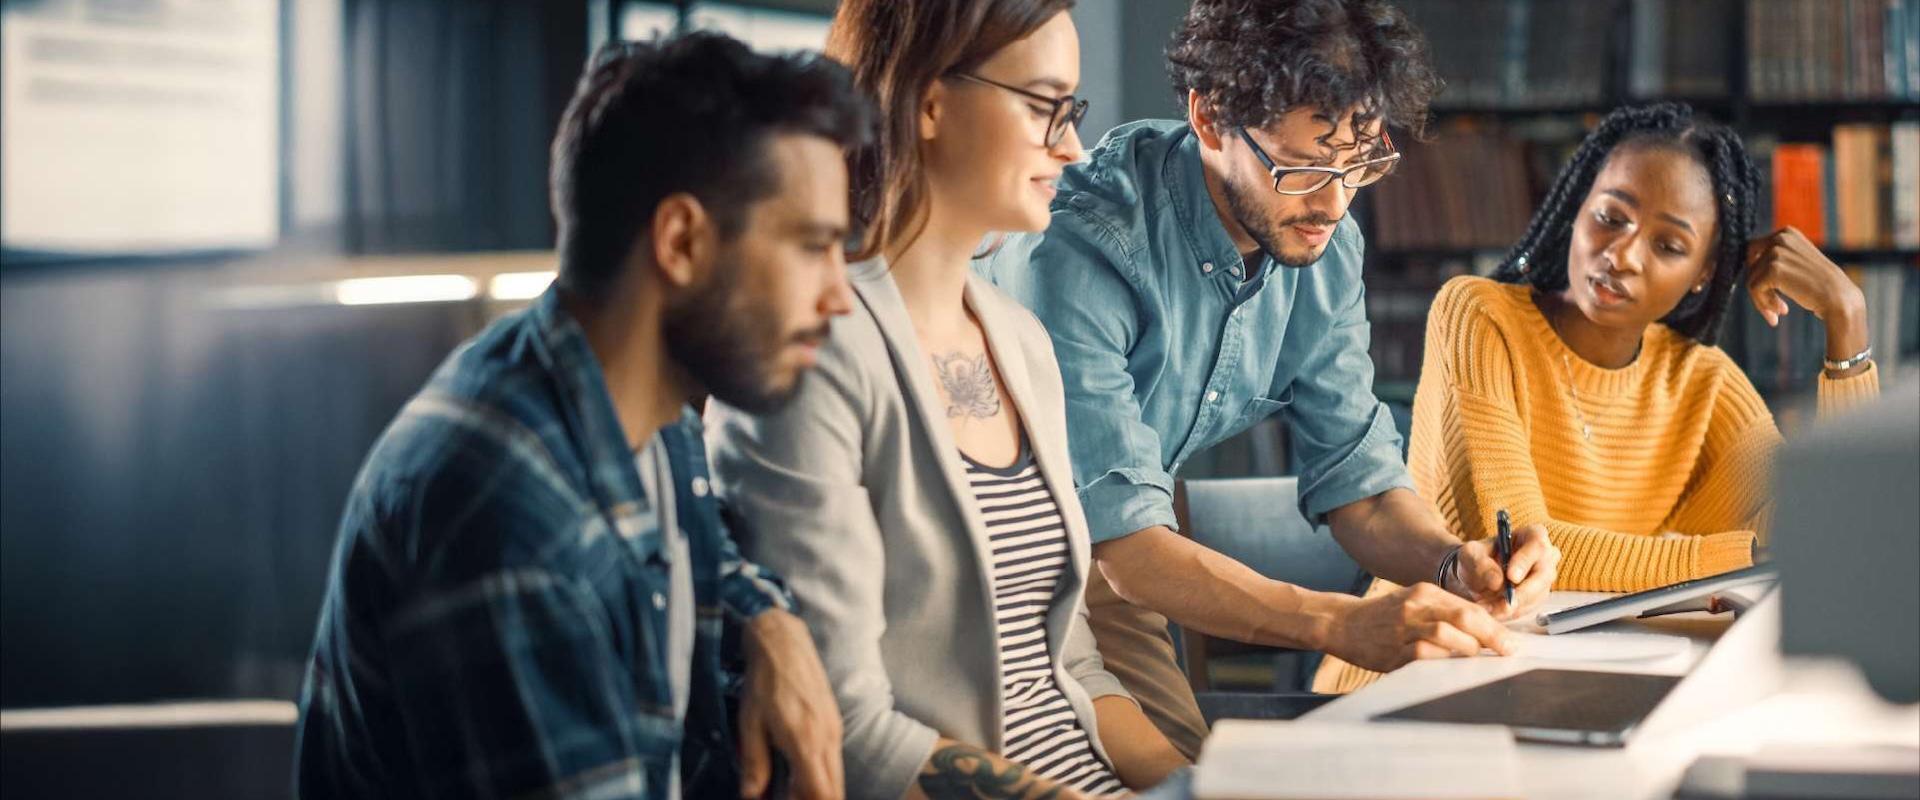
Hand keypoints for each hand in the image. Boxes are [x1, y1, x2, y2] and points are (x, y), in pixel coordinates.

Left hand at [740, 610, 842, 799]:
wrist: (783, 642)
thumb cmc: (764, 681)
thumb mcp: (750, 723)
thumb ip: (755, 763)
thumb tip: (752, 795)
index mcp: (806, 743)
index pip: (821, 793)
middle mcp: (827, 739)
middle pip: (834, 790)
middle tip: (790, 797)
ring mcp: (834, 729)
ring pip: (836, 775)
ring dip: (818, 788)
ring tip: (791, 788)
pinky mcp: (834, 721)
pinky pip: (833, 758)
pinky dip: (820, 772)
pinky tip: (798, 769)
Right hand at [1326, 582, 1513, 672]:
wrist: (1341, 622)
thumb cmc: (1383, 617)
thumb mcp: (1414, 603)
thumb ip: (1444, 613)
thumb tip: (1483, 631)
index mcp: (1425, 593)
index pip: (1468, 607)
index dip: (1494, 625)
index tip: (1510, 641)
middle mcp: (1416, 606)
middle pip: (1464, 617)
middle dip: (1492, 636)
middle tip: (1508, 650)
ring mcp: (1403, 627)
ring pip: (1447, 634)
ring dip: (1468, 648)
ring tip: (1476, 657)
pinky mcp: (1393, 650)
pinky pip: (1424, 654)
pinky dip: (1441, 660)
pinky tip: (1449, 665)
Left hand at [1453, 523, 1557, 619]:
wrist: (1474, 576)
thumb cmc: (1476, 558)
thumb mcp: (1470, 555)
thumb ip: (1480, 564)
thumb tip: (1497, 581)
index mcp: (1532, 535)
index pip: (1537, 545)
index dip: (1525, 561)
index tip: (1511, 577)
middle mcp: (1544, 556)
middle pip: (1543, 574)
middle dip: (1522, 592)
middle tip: (1503, 604)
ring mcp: (1544, 578)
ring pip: (1538, 595)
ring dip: (1513, 606)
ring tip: (1489, 608)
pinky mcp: (1538, 597)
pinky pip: (1530, 608)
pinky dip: (1511, 613)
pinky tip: (1494, 612)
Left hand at [1745, 227, 1866, 326]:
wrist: (1839, 298)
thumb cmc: (1819, 285)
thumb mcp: (1797, 262)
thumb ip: (1777, 258)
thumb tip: (1749, 268)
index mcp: (1787, 233)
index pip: (1754, 251)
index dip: (1756, 272)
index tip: (1767, 290)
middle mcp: (1781, 237)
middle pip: (1751, 265)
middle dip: (1757, 286)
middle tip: (1770, 305)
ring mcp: (1777, 252)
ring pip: (1751, 280)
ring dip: (1762, 299)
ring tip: (1779, 310)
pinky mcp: (1773, 269)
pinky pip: (1754, 289)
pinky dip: (1763, 303)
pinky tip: (1781, 311)